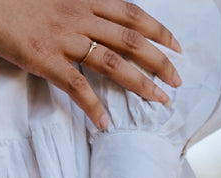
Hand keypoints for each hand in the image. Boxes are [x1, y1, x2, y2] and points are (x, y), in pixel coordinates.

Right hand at [0, 0, 181, 129]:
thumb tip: (83, 20)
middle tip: (177, 81)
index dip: (158, 29)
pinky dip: (93, 106)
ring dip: (139, 83)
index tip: (176, 46)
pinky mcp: (43, 59)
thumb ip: (70, 5)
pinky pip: (76, 86)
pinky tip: (105, 123)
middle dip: (159, 61)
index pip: (131, 13)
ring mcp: (63, 38)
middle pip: (131, 39)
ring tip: (158, 101)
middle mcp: (79, 15)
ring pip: (113, 62)